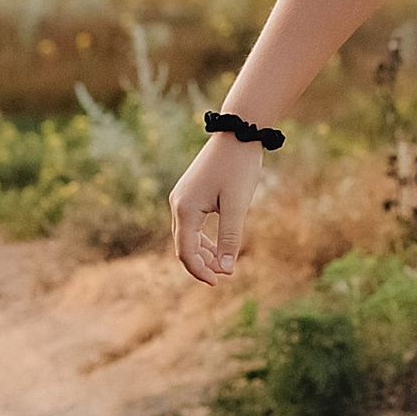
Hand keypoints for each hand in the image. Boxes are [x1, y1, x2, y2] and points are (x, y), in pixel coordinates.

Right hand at [169, 131, 263, 282]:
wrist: (238, 133)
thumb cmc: (238, 168)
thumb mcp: (237, 205)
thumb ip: (230, 237)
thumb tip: (226, 268)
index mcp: (185, 209)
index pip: (186, 251)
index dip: (201, 270)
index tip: (219, 282)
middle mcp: (178, 204)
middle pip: (184, 245)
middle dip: (202, 263)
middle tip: (225, 274)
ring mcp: (182, 198)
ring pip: (187, 235)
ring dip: (203, 252)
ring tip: (224, 264)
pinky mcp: (191, 193)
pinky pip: (192, 224)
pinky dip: (204, 238)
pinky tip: (219, 245)